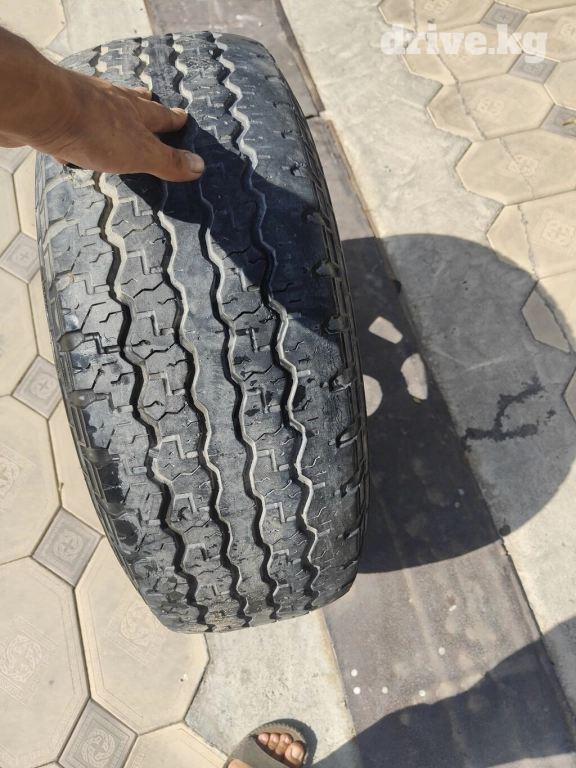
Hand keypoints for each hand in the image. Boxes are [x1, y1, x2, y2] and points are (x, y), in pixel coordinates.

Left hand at [0, 28, 203, 181]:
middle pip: (131, 103)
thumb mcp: (139, 152)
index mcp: (133, 112)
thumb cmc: (93, 130)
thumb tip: (200, 166)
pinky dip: (75, 131)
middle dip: (143, 106)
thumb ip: (167, 160)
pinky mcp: (53, 113)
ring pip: (101, 108)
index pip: (160, 116)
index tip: (183, 117)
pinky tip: (70, 141)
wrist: (39, 108)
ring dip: (110, 114)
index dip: (173, 119)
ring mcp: (79, 104)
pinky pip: (69, 122)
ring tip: (114, 119)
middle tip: (151, 101)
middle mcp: (108, 102)